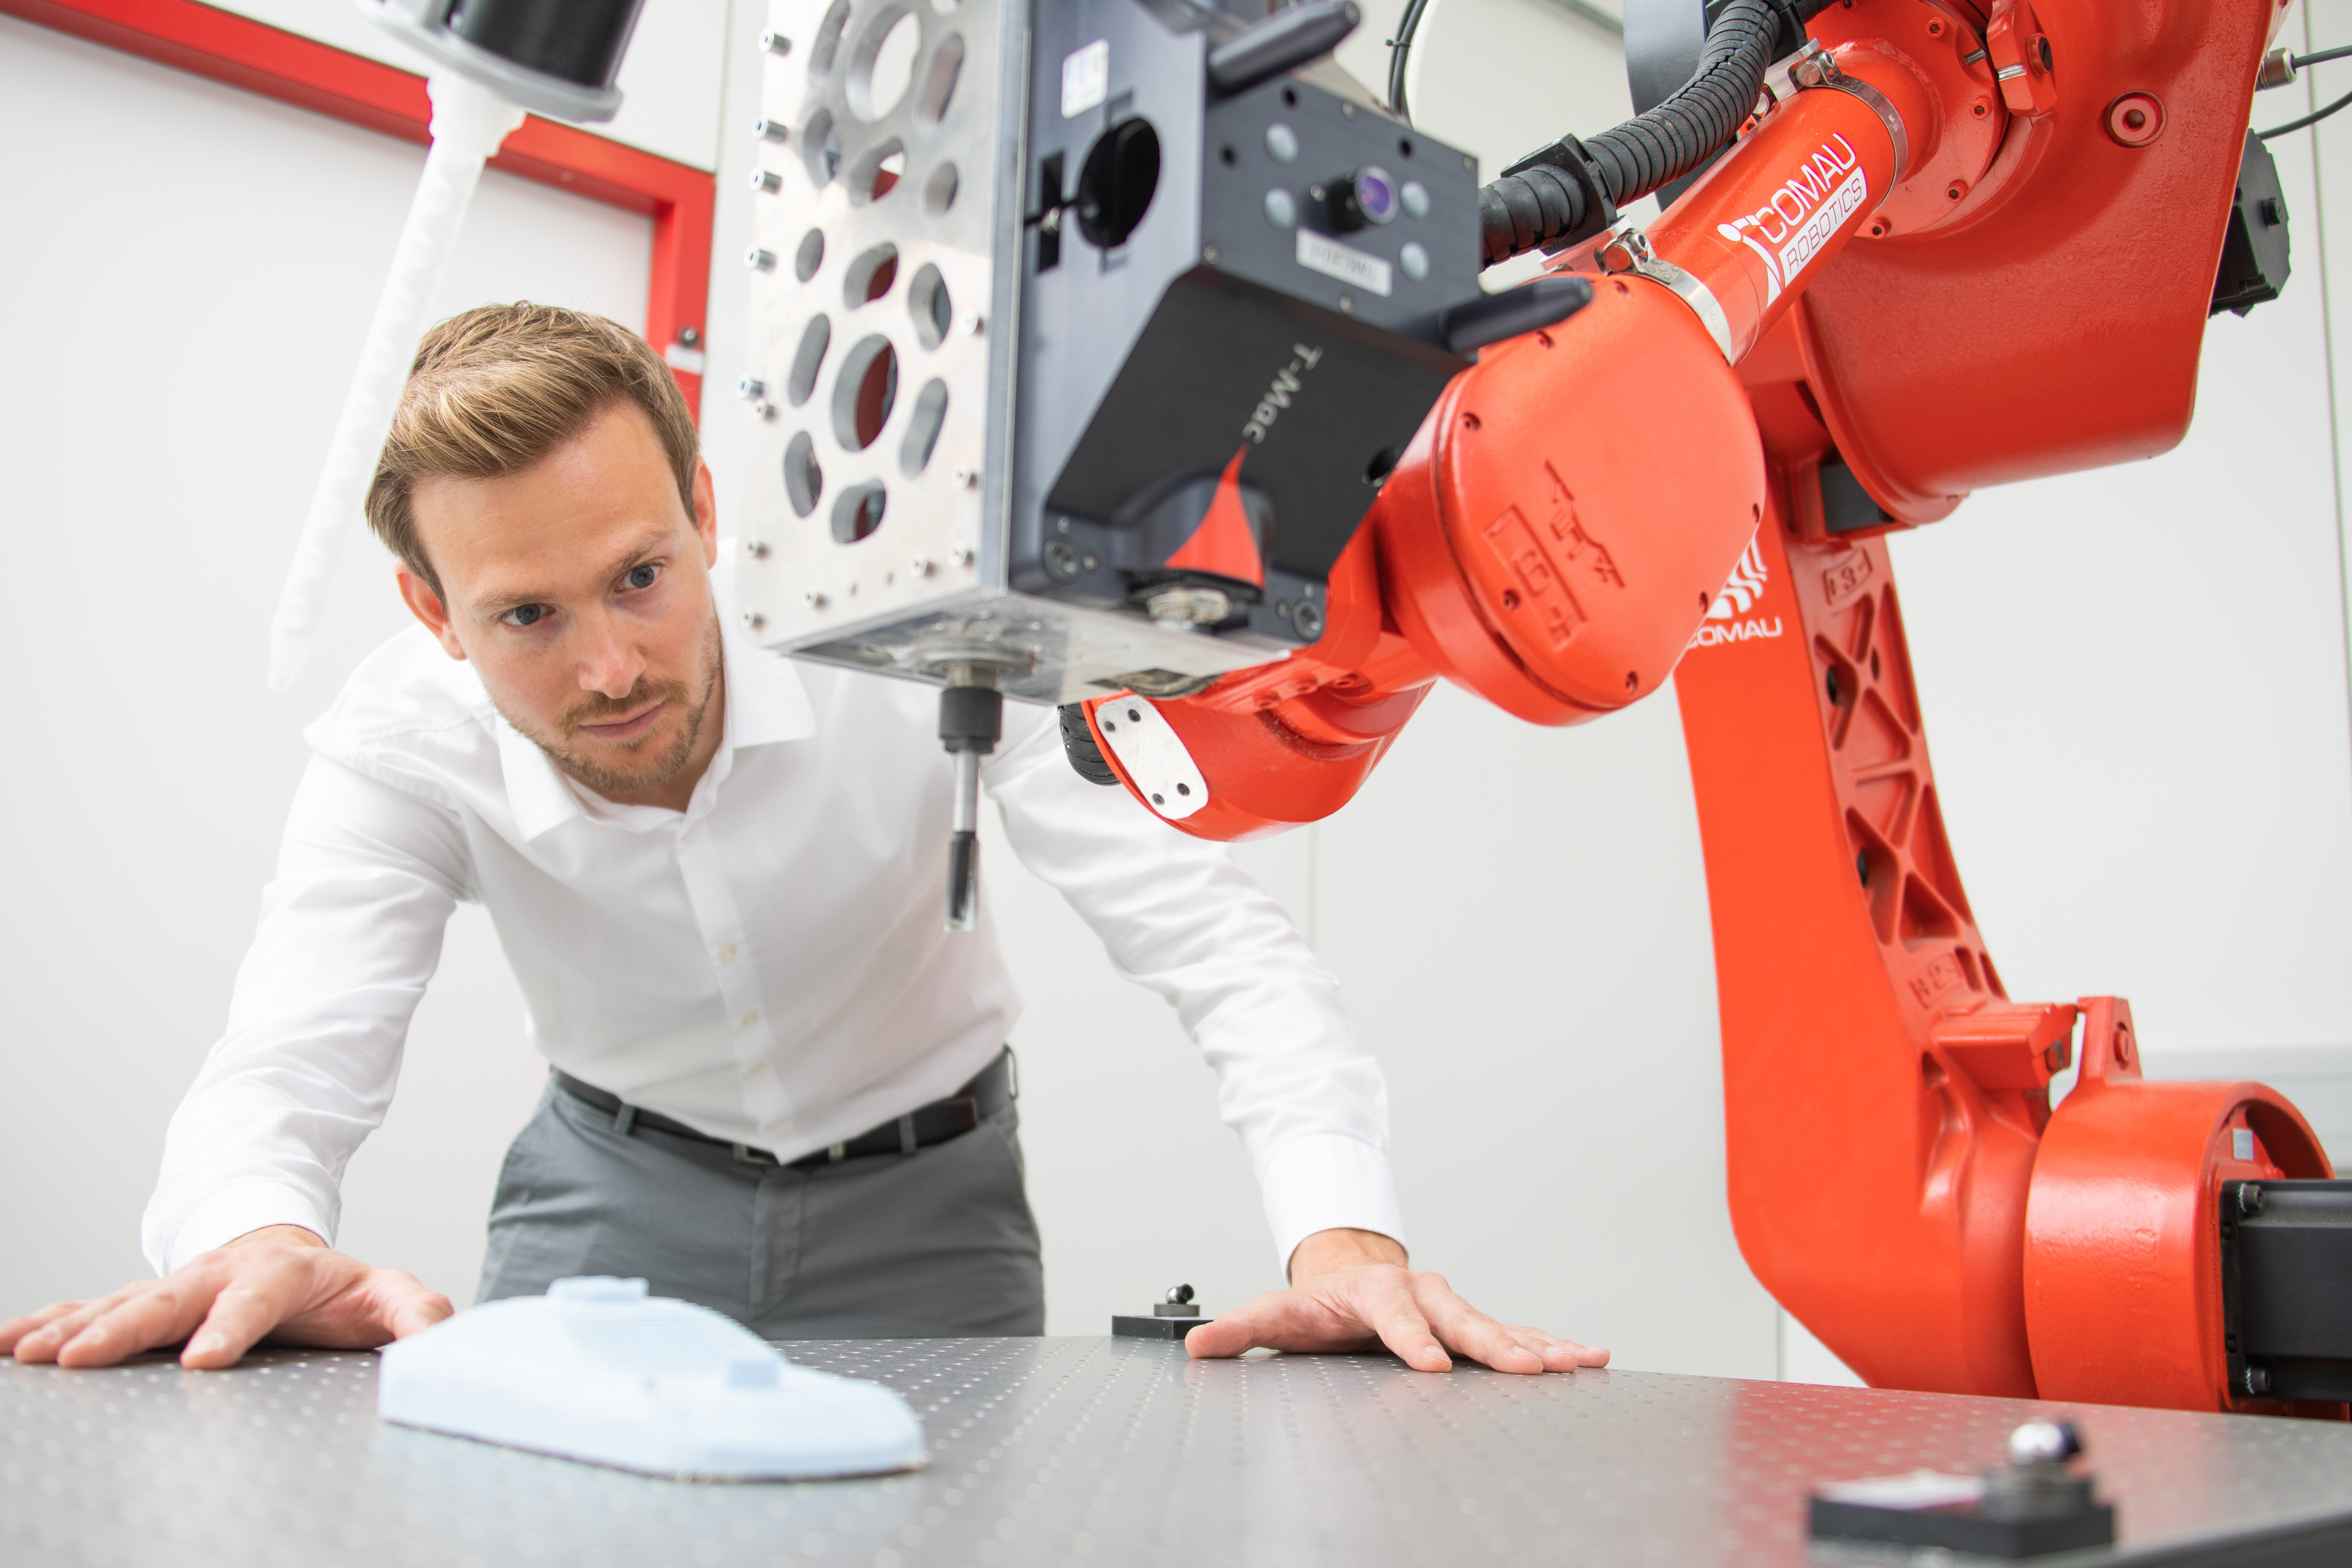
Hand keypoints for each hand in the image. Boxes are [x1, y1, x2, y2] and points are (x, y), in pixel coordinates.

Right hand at [0, 1225, 451, 1370]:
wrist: (287, 1250)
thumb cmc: (334, 1285)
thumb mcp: (384, 1292)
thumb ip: (414, 1312)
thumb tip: (439, 1335)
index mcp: (279, 1276)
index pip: (255, 1301)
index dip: (230, 1327)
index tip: (201, 1359)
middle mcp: (218, 1276)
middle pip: (167, 1300)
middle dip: (122, 1329)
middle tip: (81, 1357)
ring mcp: (176, 1286)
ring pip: (119, 1304)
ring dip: (74, 1326)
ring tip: (34, 1351)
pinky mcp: (145, 1301)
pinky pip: (91, 1308)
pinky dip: (51, 1321)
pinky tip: (13, 1340)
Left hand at [1183, 1227, 1609, 1374]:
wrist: (1350, 1270)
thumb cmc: (1317, 1301)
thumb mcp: (1275, 1311)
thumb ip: (1240, 1327)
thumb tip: (1196, 1342)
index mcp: (1376, 1294)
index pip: (1395, 1318)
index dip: (1413, 1341)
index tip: (1433, 1366)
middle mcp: (1423, 1296)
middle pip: (1462, 1320)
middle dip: (1496, 1345)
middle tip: (1531, 1369)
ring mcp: (1453, 1308)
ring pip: (1500, 1326)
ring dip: (1540, 1345)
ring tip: (1581, 1360)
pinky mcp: (1474, 1324)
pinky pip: (1518, 1334)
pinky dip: (1553, 1346)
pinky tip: (1591, 1357)